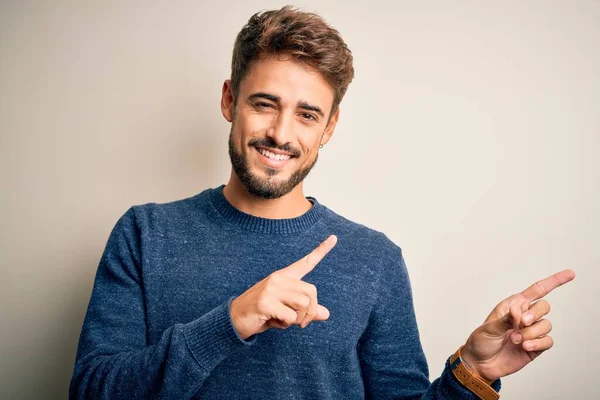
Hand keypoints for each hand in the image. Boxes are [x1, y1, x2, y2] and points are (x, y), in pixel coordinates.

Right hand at [230, 235, 336, 339]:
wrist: (234, 320)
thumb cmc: (262, 314)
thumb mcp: (286, 311)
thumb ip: (305, 311)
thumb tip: (326, 314)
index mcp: (284, 277)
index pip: (306, 263)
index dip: (321, 251)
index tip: (334, 238)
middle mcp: (279, 278)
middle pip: (311, 292)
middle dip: (311, 312)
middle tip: (302, 324)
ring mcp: (271, 288)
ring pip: (303, 305)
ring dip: (297, 320)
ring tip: (282, 320)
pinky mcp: (266, 301)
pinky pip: (290, 317)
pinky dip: (285, 325)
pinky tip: (272, 321)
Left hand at [460, 269, 575, 381]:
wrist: (480, 364)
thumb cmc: (481, 341)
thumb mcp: (488, 328)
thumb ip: (505, 319)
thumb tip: (518, 310)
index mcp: (513, 306)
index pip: (536, 290)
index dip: (554, 281)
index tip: (570, 274)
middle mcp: (524, 317)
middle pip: (544, 306)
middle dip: (535, 314)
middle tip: (521, 324)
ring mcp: (531, 332)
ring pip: (546, 325)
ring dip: (532, 332)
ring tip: (515, 340)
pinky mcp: (535, 346)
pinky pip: (548, 341)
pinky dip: (538, 343)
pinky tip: (525, 347)